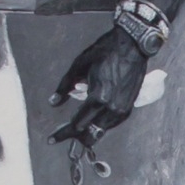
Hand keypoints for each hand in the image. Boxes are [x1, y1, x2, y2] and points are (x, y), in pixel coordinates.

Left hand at [50, 26, 148, 150]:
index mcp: (99, 98)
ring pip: (101, 131)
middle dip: (74, 136)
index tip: (51, 139)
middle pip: (90, 134)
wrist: (133, 45)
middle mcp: (112, 108)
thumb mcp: (79, 65)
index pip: (77, 124)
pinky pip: (110, 124)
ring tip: (74, 127)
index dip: (62, 133)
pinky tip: (90, 117)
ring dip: (87, 131)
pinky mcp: (129, 108)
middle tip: (61, 134)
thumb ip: (65, 86)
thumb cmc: (106, 51)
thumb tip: (53, 102)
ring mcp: (123, 110)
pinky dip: (98, 124)